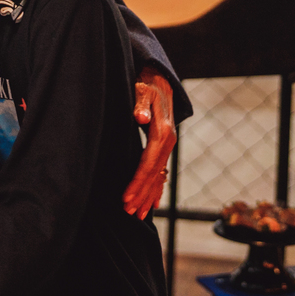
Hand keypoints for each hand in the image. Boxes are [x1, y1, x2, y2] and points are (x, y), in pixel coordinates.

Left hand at [123, 66, 176, 218]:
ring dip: (148, 196)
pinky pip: (161, 172)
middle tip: (129, 213)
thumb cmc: (145, 85)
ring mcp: (167, 146)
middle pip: (154, 175)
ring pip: (159, 176)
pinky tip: (152, 203)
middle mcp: (168, 142)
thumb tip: (139, 116)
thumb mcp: (141, 90)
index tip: (126, 198)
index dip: (137, 182)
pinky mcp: (164, 147)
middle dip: (141, 195)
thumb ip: (140, 104)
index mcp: (162, 132)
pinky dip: (156, 189)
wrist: (160, 80)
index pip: (148, 164)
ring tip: (138, 215)